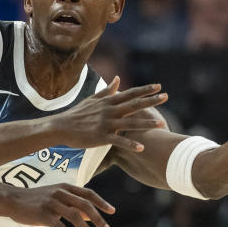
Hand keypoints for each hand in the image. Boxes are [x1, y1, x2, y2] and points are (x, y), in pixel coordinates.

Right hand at [5, 183, 113, 226]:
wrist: (13, 199)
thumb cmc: (36, 200)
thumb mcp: (56, 198)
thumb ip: (73, 205)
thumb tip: (92, 217)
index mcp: (65, 187)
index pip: (88, 193)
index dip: (101, 202)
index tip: (112, 211)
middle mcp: (60, 193)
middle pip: (85, 205)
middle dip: (98, 218)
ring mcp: (52, 203)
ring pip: (75, 216)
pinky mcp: (43, 214)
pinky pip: (60, 226)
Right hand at [50, 77, 166, 150]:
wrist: (61, 127)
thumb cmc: (77, 114)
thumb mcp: (92, 99)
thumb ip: (107, 90)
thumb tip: (118, 79)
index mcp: (108, 101)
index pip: (130, 93)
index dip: (145, 90)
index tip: (158, 87)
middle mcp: (109, 110)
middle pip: (134, 104)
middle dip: (151, 101)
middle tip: (166, 97)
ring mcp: (106, 123)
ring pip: (130, 122)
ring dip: (146, 123)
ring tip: (161, 124)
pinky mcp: (101, 136)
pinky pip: (118, 140)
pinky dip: (130, 143)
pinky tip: (141, 147)